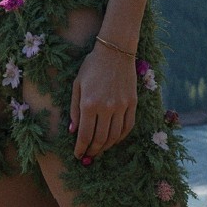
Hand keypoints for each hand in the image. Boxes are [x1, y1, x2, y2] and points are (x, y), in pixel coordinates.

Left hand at [70, 43, 136, 161]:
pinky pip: (128, 127)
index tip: (78, 156)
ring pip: (114, 136)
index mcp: (89, 104)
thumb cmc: (92, 66)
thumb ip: (74, 110)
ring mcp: (121, 106)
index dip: (81, 149)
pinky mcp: (133, 103)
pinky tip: (114, 139)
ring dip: (106, 146)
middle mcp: (106, 108)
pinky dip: (121, 137)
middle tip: (88, 155)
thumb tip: (73, 132)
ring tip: (99, 149)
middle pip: (100, 139)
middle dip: (93, 151)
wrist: (115, 51)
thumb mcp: (77, 85)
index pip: (85, 135)